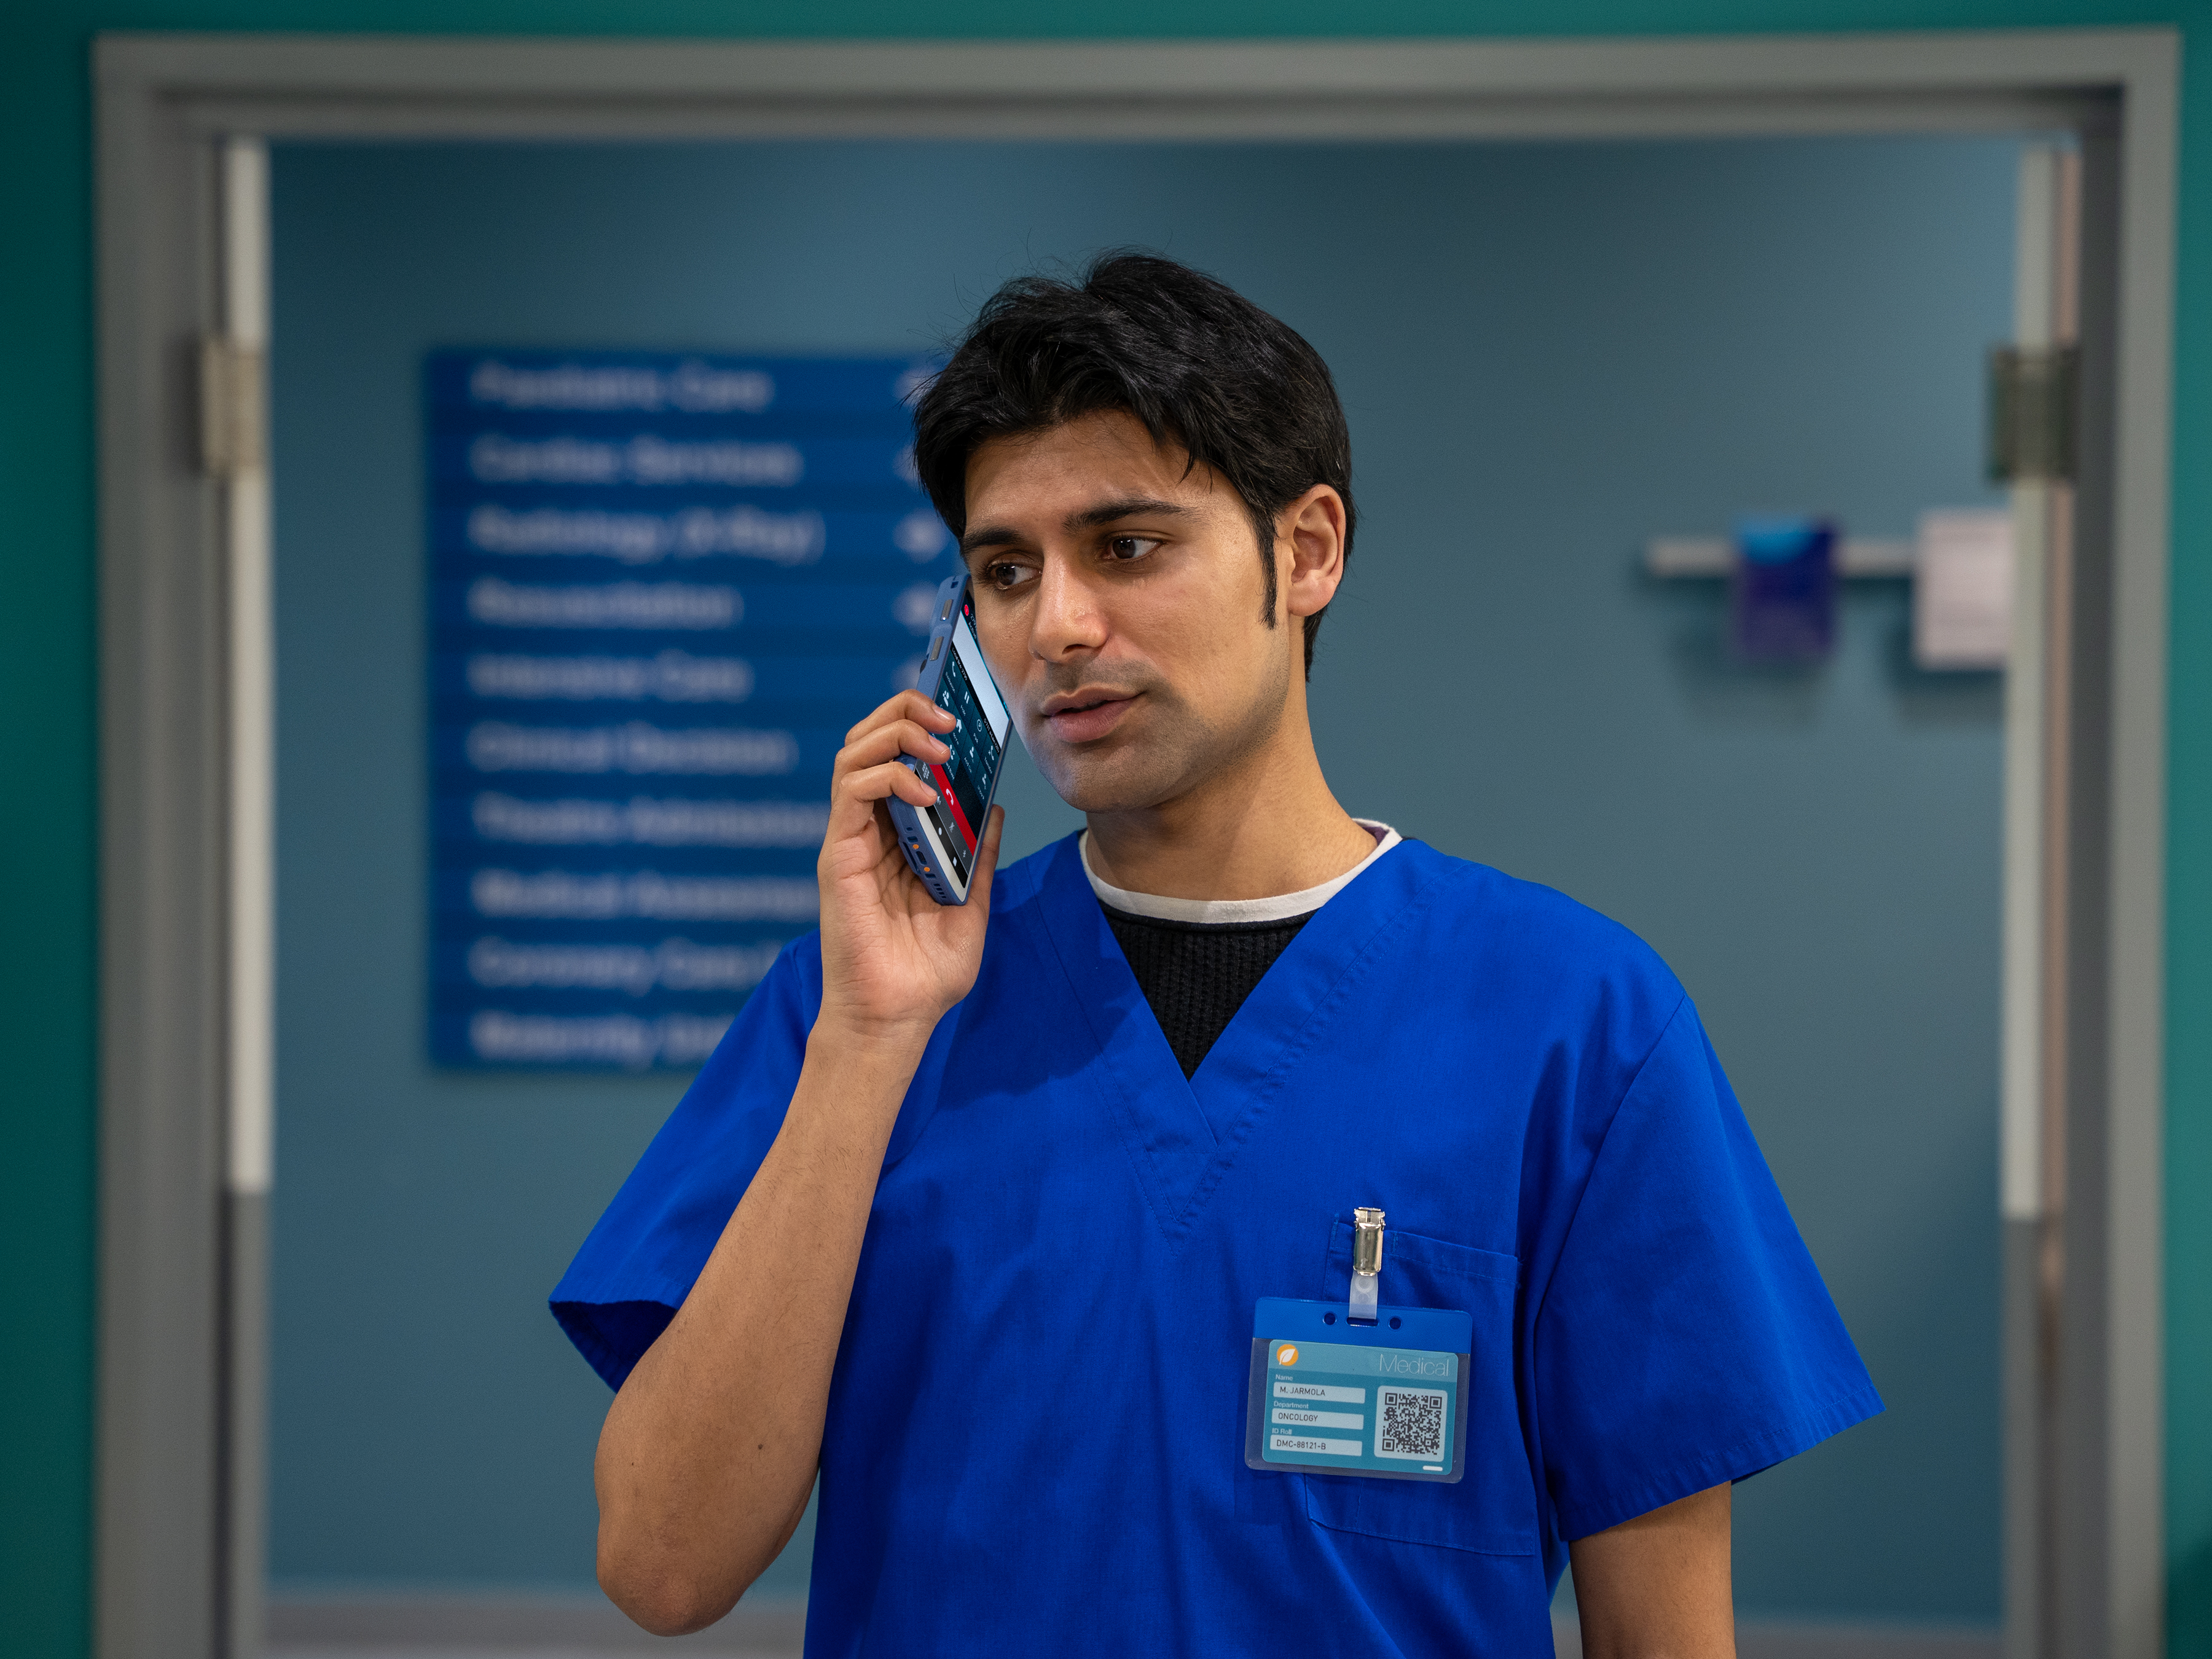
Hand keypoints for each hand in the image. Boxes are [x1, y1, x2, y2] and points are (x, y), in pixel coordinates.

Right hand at [814, 689, 1004, 1044]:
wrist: (897, 1019)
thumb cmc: (926, 974)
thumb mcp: (971, 906)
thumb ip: (979, 857)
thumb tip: (995, 809)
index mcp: (898, 837)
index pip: (897, 759)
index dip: (920, 725)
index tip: (959, 715)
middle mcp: (869, 831)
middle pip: (869, 742)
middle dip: (905, 711)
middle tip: (948, 714)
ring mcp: (850, 840)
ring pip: (854, 754)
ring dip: (897, 733)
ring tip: (938, 743)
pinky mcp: (837, 856)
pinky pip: (851, 792)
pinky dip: (889, 777)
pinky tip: (926, 793)